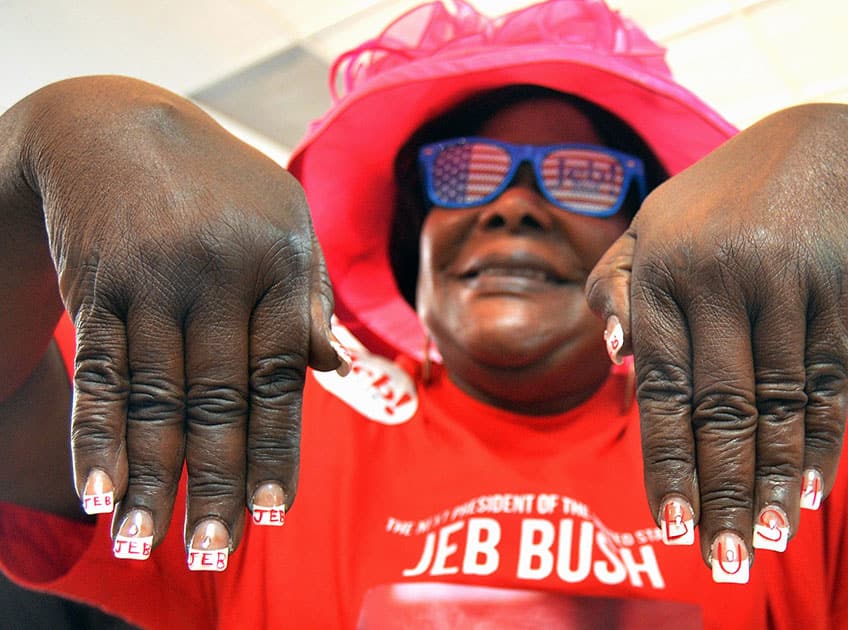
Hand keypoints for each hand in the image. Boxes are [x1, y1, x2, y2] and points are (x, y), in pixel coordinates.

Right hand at [25, 77, 345, 566]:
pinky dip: (97, 435)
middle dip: (214, 481)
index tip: (272, 511)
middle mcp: (216, 275)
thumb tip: (336, 370)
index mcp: (278, 263)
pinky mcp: (95, 286)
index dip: (276, 447)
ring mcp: (150, 281)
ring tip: (147, 542)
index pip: (282, 374)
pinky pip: (98, 372)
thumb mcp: (285, 223)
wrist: (118, 126)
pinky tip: (100, 490)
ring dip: (150, 476)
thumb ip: (311, 296)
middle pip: (217, 398)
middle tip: (212, 551)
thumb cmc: (224, 188)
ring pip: (154, 396)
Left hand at [587, 104, 847, 580]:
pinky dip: (820, 441)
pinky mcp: (836, 288)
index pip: (659, 387)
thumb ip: (616, 286)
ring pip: (776, 404)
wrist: (818, 147)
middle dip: (721, 491)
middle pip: (719, 408)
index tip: (670, 525)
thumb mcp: (650, 228)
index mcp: (658, 270)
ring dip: (773, 481)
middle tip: (722, 560)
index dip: (666, 462)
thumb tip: (614, 359)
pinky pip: (827, 380)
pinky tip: (809, 491)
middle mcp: (715, 278)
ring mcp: (781, 282)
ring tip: (767, 541)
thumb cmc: (715, 208)